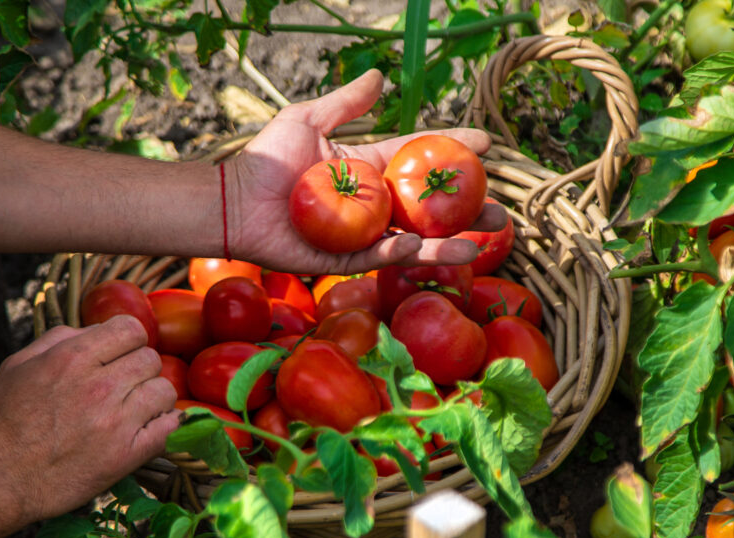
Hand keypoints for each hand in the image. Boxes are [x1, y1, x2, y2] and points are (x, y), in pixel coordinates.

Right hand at [0, 315, 177, 528]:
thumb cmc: (4, 422)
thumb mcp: (19, 366)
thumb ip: (60, 340)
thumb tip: (98, 330)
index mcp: (71, 359)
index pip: (132, 329)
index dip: (130, 339)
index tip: (122, 353)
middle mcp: (99, 386)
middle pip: (151, 359)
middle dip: (140, 368)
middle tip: (124, 385)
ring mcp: (116, 421)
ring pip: (165, 390)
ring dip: (154, 397)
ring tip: (135, 408)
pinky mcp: (128, 454)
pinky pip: (171, 427)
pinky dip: (166, 425)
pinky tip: (150, 427)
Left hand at [223, 69, 507, 274]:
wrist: (234, 201)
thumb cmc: (267, 160)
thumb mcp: (308, 119)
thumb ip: (345, 103)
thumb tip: (381, 78)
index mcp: (369, 172)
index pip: (419, 161)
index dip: (452, 153)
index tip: (486, 145)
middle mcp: (373, 207)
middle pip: (429, 211)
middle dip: (466, 212)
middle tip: (499, 211)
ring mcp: (362, 237)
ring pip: (414, 242)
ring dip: (449, 243)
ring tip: (482, 241)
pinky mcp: (344, 262)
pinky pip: (380, 259)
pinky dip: (404, 254)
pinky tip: (426, 246)